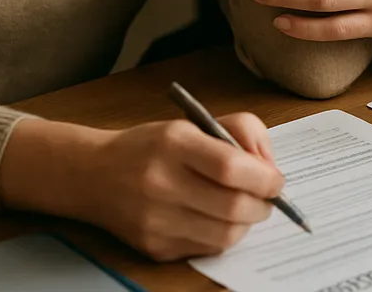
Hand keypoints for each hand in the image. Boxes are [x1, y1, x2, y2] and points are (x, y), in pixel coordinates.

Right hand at [0, 113, 283, 261]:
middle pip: (232, 207)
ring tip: (246, 207)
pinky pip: (206, 248)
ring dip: (247, 223)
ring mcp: (156, 221)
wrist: (94, 176)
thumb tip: (269, 168)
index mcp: (174, 143)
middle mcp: (162, 183)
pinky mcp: (154, 248)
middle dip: (262, 205)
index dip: (265, 177)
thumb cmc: (152, 145)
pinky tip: (218, 218)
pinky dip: (223, 235)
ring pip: (224, 235)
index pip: (232, 167)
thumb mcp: (193, 122)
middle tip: (268, 197)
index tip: (276, 179)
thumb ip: (238, 133)